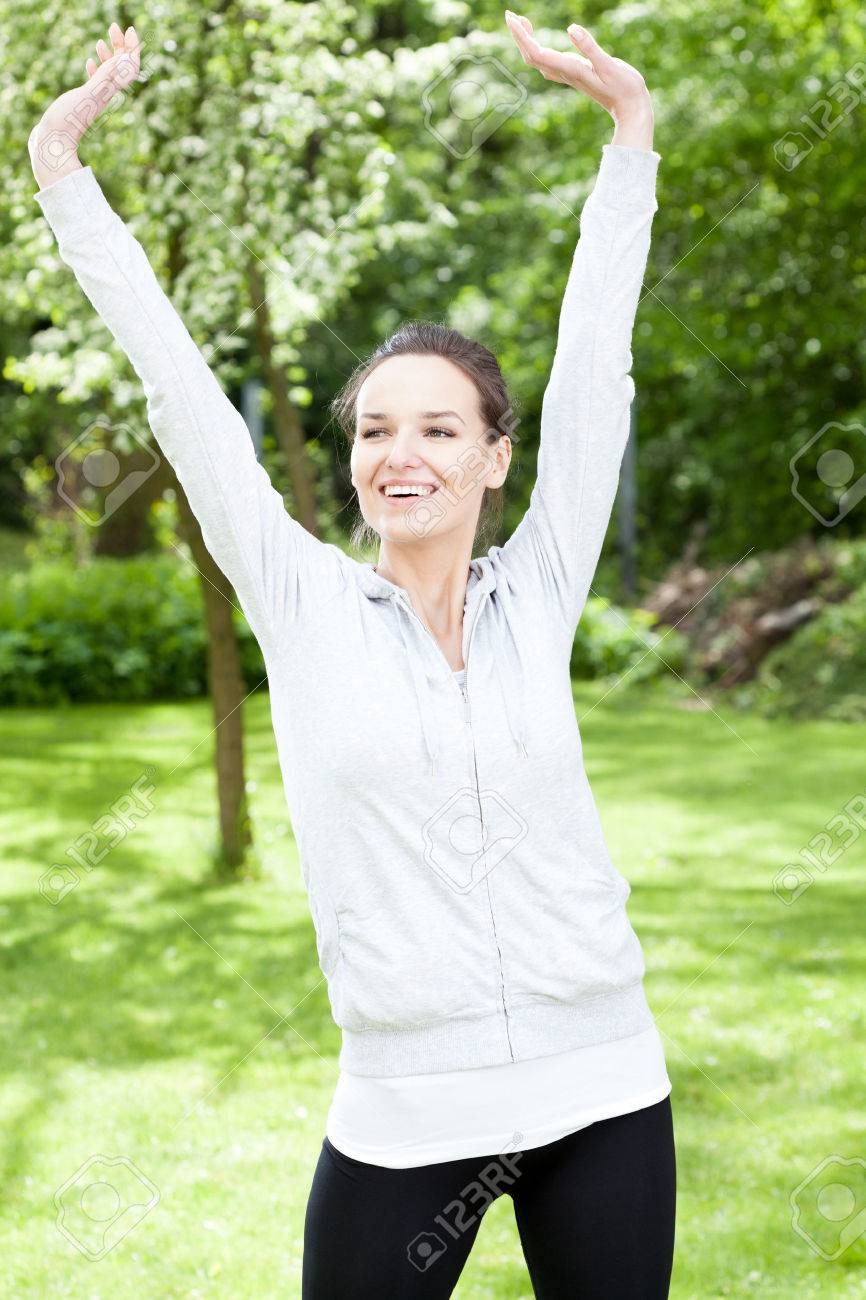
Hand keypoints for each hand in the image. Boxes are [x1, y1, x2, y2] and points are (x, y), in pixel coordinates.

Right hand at [28, 22, 140, 188]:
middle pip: (120, 67)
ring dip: (109, 55)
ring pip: (108, 73)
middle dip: (121, 46)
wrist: (55, 141)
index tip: (130, 30)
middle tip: (114, 27)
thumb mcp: (89, 94)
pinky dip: (95, 69)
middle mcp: (106, 94)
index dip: (132, 47)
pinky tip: (90, 61)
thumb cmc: (69, 120)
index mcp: (110, 90)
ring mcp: (95, 97)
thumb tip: (125, 60)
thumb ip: (106, 77)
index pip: (129, 66)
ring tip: (103, 40)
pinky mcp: (83, 101)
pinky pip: (94, 83)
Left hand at [504, 11, 652, 142]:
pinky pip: (548, 62)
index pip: (537, 52)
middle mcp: (565, 73)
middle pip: (532, 56)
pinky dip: (537, 48)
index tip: (512, 18)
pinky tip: (538, 41)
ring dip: (526, 41)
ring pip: (538, 59)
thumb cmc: (624, 88)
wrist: (630, 108)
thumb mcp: (609, 65)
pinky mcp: (574, 75)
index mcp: (570, 69)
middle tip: (510, 15)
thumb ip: (590, 48)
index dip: (522, 36)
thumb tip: (571, 29)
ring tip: (520, 22)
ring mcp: (568, 75)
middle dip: (519, 36)